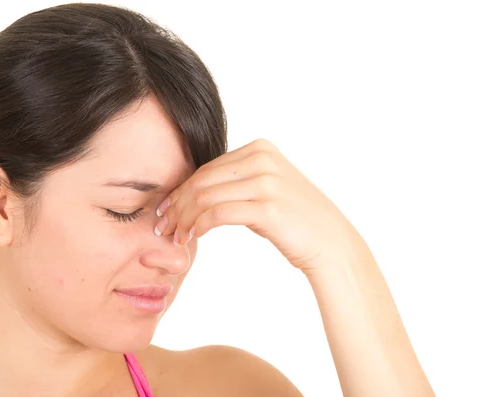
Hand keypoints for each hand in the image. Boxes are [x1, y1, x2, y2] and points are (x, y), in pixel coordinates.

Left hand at [154, 138, 365, 271]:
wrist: (331, 243)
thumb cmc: (296, 221)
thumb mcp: (266, 190)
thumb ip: (236, 182)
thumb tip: (196, 192)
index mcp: (259, 149)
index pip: (207, 168)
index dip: (181, 189)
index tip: (166, 209)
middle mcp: (262, 158)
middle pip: (202, 180)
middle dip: (177, 204)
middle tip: (162, 226)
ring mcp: (266, 181)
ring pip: (206, 196)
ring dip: (184, 218)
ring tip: (175, 236)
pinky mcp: (268, 206)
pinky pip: (218, 213)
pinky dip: (199, 225)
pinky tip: (193, 237)